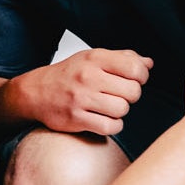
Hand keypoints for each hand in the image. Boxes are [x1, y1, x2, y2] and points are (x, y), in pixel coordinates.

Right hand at [15, 49, 152, 134]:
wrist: (36, 92)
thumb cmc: (68, 75)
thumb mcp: (92, 58)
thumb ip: (122, 58)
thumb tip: (148, 63)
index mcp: (95, 58)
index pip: (135, 68)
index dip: (141, 77)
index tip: (134, 80)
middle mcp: (88, 77)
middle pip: (133, 91)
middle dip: (131, 96)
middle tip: (120, 95)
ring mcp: (81, 98)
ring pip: (122, 110)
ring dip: (121, 111)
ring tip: (110, 107)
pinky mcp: (76, 119)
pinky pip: (110, 127)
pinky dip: (113, 126)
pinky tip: (105, 119)